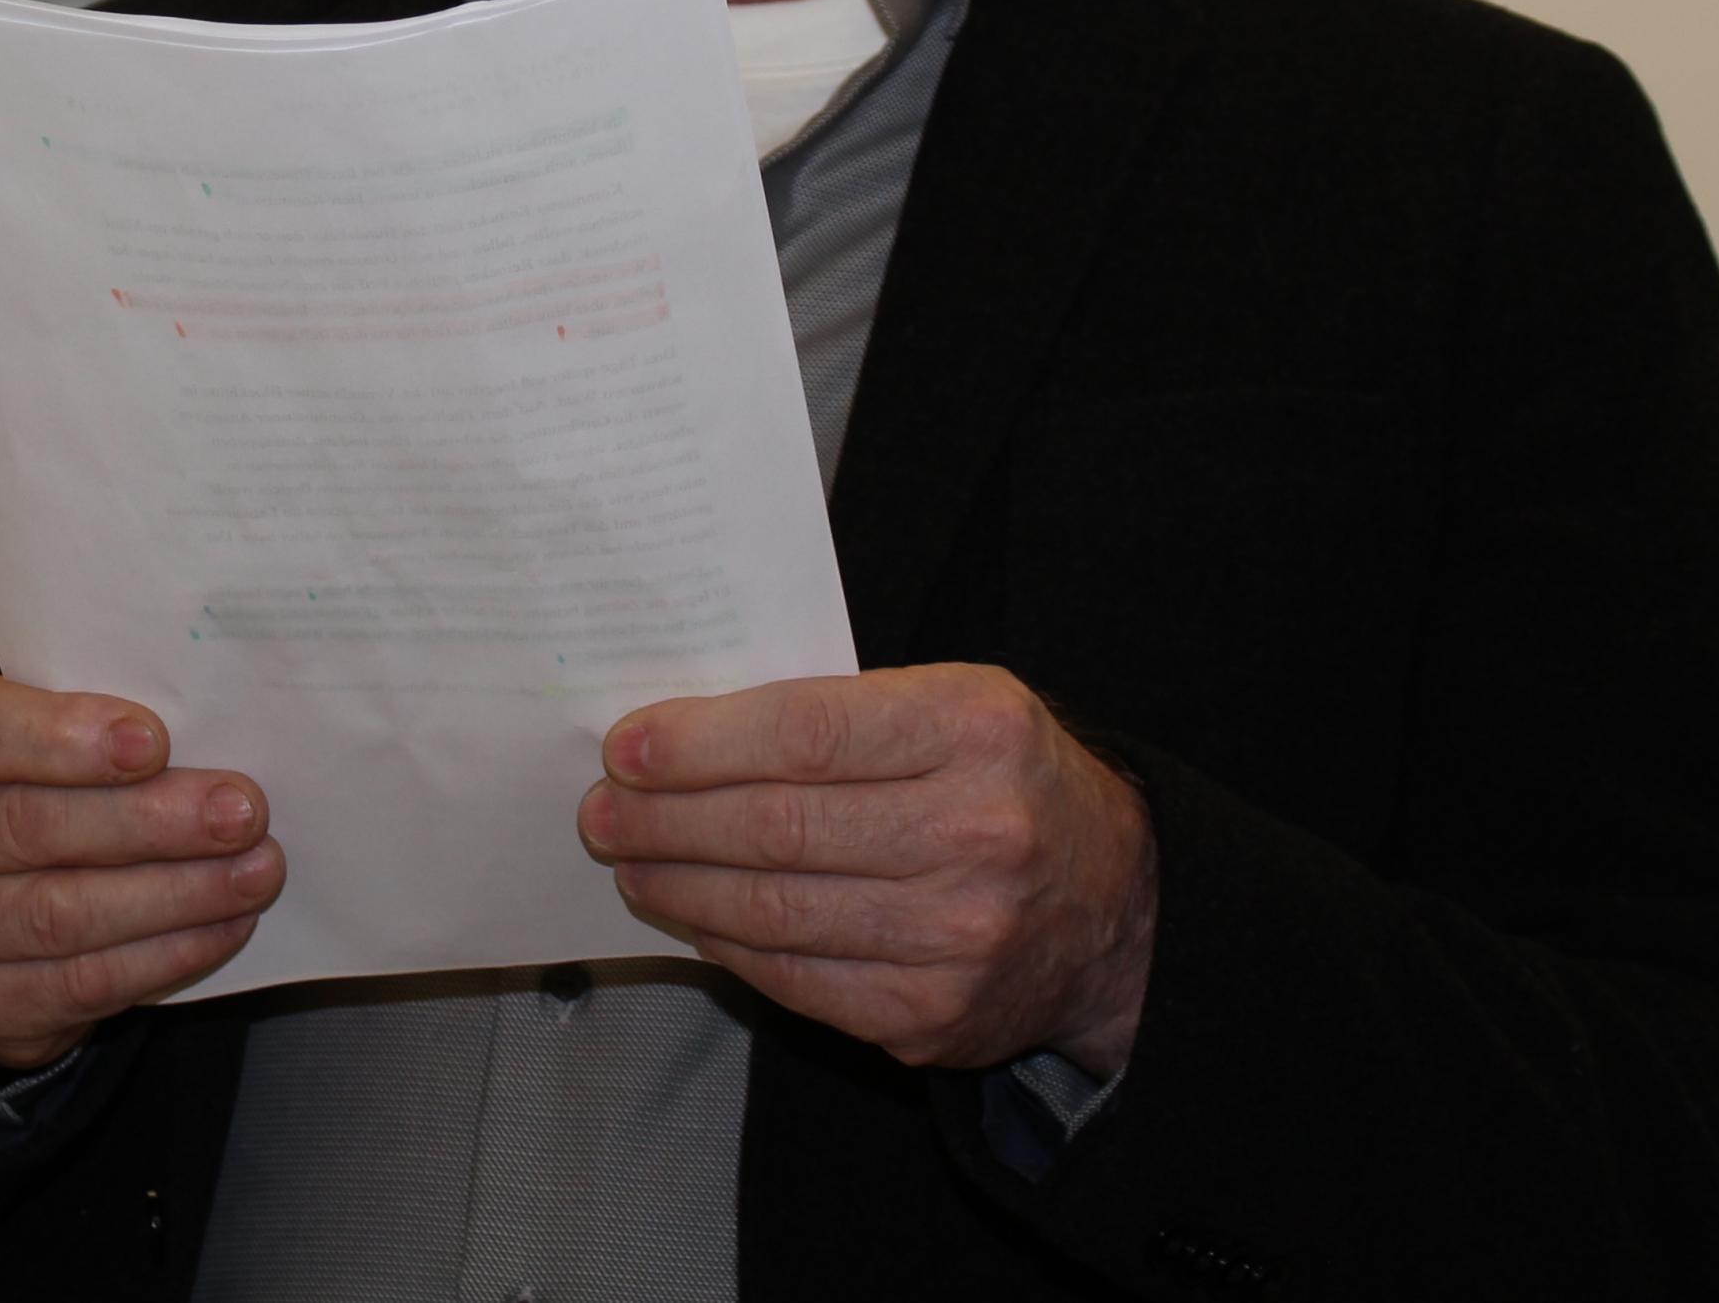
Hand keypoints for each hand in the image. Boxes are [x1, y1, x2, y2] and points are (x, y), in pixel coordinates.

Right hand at [0, 672, 283, 1071]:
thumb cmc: (26, 771)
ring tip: (255, 871)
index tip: (154, 741)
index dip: (62, 739)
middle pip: (30, 829)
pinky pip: (80, 983)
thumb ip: (91, 718)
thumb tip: (209, 729)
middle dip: (151, 822)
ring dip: (175, 894)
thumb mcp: (32, 717)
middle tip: (242, 812)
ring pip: (61, 915)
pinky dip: (164, 954)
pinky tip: (223, 924)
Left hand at [579, 663, 1156, 1076]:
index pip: (806, 734)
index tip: (628, 747)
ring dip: (679, 886)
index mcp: (977, 730)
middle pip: (778, 829)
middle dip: (667, 820)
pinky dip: (727, 945)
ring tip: (630, 861)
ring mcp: (957, 938)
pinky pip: (796, 980)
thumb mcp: (956, 702)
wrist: (1115, 907)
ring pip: (775, 913)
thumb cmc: (1005, 782)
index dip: (701, 744)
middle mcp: (975, 835)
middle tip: (603, 811)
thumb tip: (685, 736)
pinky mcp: (931, 1016)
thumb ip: (841, 710)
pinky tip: (692, 913)